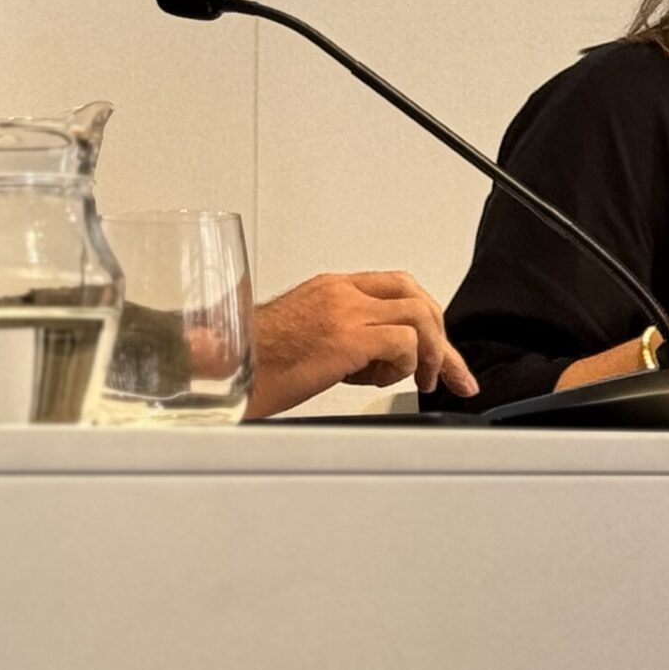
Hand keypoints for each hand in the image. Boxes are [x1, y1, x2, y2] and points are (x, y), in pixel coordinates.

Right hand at [246, 269, 477, 418]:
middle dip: (440, 334)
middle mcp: (342, 292)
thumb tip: (374, 361)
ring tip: (422, 380)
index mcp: (332, 288)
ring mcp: (345, 312)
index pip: (396, 288)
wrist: (223, 373)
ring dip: (431, 352)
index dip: (425, 318)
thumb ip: (342, 337)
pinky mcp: (347, 338)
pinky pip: (405, 343)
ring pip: (419, 315)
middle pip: (416, 295)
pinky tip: (385, 382)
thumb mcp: (304, 338)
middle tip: (445, 369)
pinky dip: (408, 365)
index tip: (436, 350)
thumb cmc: (253, 365)